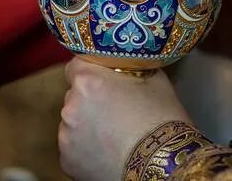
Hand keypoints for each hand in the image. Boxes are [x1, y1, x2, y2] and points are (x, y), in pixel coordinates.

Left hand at [59, 58, 190, 180]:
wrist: (164, 165)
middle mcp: (70, 106)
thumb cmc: (162, 120)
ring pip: (74, 122)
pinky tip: (110, 151)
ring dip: (88, 124)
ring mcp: (66, 136)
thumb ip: (129, 68)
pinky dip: (88, 148)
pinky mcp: (68, 161)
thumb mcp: (153, 79)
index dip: (92, 72)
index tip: (105, 80)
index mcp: (87, 81)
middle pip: (76, 96)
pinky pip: (75, 147)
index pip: (76, 66)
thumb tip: (125, 66)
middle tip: (115, 109)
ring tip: (114, 135)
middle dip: (91, 100)